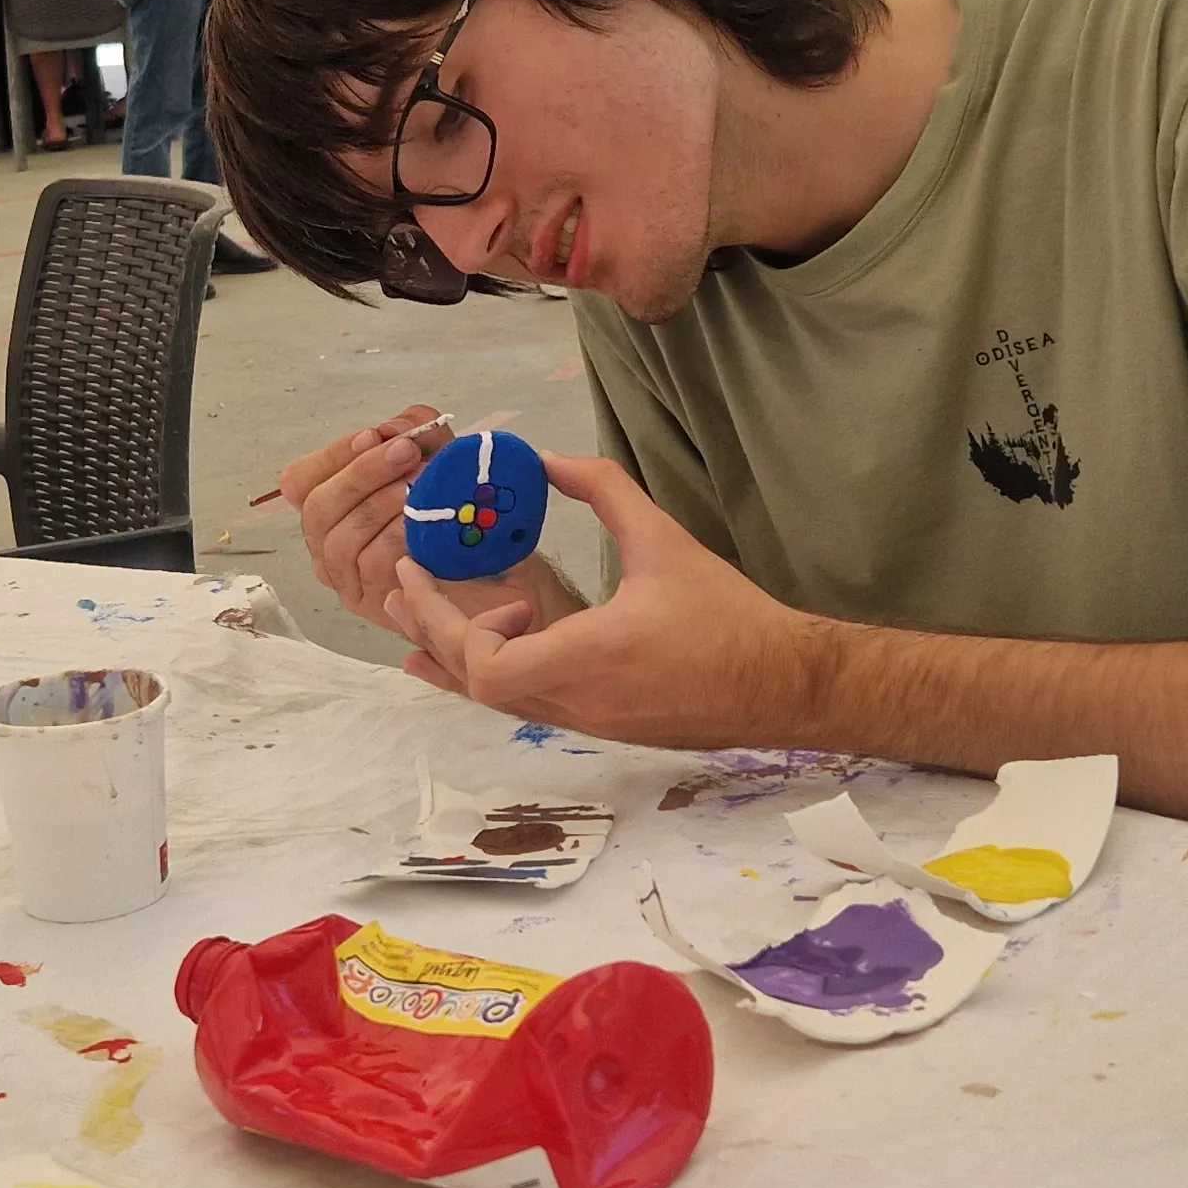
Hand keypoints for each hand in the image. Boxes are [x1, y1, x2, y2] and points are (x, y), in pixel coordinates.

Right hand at [282, 404, 452, 628]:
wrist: (504, 569)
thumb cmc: (463, 512)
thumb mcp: (443, 457)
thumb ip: (419, 432)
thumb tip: (392, 428)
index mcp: (334, 505)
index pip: (300, 481)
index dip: (331, 456)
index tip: (373, 436)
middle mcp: (329, 542)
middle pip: (317, 509)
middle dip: (361, 474)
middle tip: (407, 453)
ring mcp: (348, 578)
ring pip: (339, 541)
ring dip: (378, 506)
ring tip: (419, 487)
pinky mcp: (373, 603)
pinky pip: (370, 567)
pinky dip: (395, 538)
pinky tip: (424, 525)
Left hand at [387, 453, 820, 750]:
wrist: (783, 684)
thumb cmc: (727, 615)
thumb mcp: (663, 538)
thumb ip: (603, 490)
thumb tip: (548, 458)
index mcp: (588, 660)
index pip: (488, 667)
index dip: (458, 627)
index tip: (469, 585)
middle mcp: (578, 704)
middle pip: (479, 688)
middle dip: (435, 636)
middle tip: (403, 589)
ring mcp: (589, 724)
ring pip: (500, 704)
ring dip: (457, 663)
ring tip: (414, 632)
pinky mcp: (603, 728)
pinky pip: (529, 709)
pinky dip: (495, 680)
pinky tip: (473, 664)